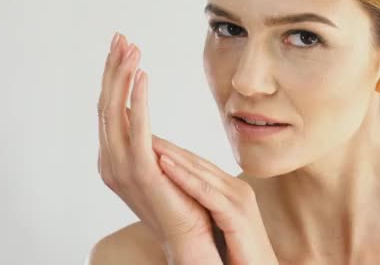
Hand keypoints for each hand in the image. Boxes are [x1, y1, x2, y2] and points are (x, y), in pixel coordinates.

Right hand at [96, 32, 219, 255]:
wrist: (190, 238)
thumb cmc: (180, 200)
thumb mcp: (158, 163)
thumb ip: (145, 141)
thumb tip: (139, 116)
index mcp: (113, 157)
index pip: (109, 107)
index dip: (113, 75)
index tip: (122, 46)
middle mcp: (109, 160)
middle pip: (106, 103)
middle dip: (113, 68)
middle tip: (122, 37)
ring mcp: (121, 167)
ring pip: (115, 111)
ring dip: (122, 76)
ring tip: (132, 48)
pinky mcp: (141, 172)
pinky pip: (137, 129)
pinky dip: (138, 100)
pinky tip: (143, 75)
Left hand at [152, 135, 278, 264]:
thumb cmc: (239, 254)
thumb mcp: (219, 224)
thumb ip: (204, 208)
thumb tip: (179, 201)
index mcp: (230, 189)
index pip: (196, 164)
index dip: (171, 151)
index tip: (146, 139)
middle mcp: (235, 188)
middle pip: (196, 162)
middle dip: (167, 146)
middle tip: (140, 128)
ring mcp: (238, 199)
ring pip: (199, 172)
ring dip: (171, 155)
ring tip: (146, 140)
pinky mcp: (237, 215)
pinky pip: (205, 193)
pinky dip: (183, 178)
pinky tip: (163, 166)